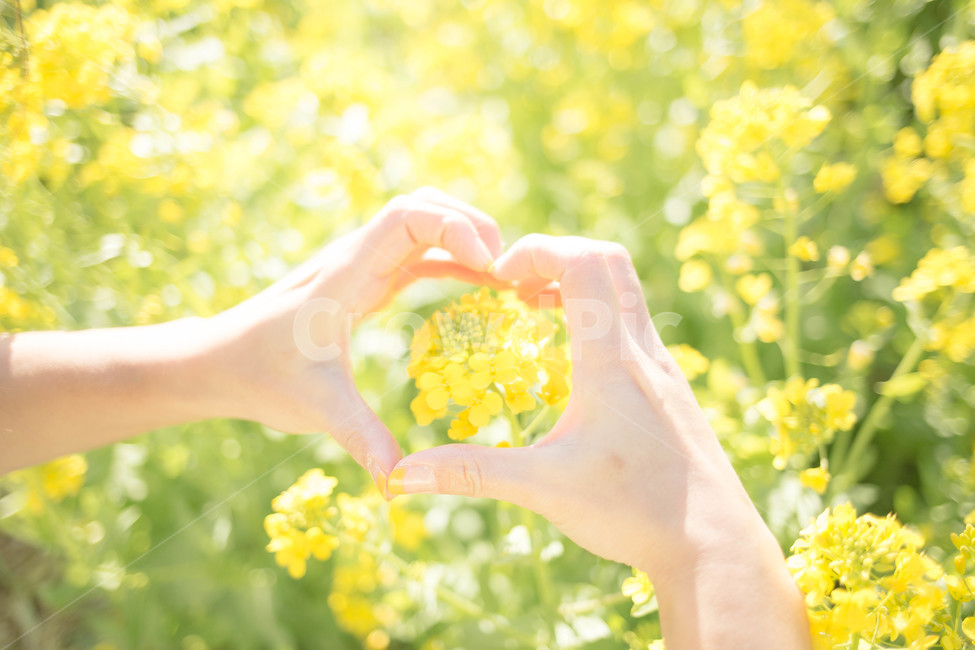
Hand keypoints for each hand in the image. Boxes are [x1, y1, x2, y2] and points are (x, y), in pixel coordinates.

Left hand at [203, 188, 502, 490]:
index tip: (489, 265)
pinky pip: (418, 254)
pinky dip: (453, 260)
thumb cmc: (261, 377)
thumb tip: (399, 484)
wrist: (217, 363)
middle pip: (423, 206)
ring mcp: (360, 266)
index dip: (455, 227)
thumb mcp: (315, 408)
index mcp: (344, 274)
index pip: (406, 216)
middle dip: (471, 224)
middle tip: (509, 267)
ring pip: (421, 223)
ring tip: (506, 275)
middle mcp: (354, 258)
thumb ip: (361, 438)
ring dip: (464, 237)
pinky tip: (481, 285)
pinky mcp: (364, 281)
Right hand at [385, 235, 810, 647]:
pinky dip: (599, 311)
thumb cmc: (634, 512)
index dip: (537, 251)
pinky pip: (635, 321)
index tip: (499, 276)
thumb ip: (473, 474)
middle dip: (557, 255)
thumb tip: (401, 477)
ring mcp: (664, 367)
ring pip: (627, 288)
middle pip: (610, 259)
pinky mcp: (671, 387)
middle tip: (515, 287)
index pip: (583, 262)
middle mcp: (644, 351)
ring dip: (580, 280)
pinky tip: (574, 355)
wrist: (714, 543)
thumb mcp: (545, 490)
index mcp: (612, 361)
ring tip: (537, 309)